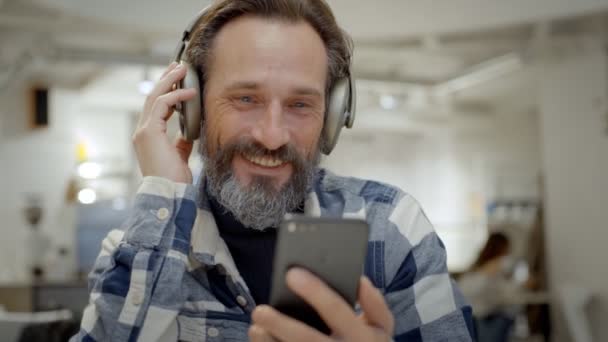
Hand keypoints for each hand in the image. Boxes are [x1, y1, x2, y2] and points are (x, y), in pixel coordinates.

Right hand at [132, 62, 197, 182]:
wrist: (169, 193)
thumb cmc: (174, 179)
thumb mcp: (179, 156)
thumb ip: (180, 143)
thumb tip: (187, 133)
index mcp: (148, 136)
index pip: (155, 107)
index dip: (166, 91)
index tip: (178, 80)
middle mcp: (142, 131)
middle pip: (152, 97)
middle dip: (165, 79)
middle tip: (178, 66)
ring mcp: (144, 131)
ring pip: (154, 97)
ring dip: (169, 81)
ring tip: (183, 70)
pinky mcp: (150, 132)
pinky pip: (162, 105)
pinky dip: (176, 96)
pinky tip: (190, 92)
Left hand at [249, 268, 393, 341]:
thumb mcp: (382, 325)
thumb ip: (374, 303)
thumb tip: (360, 280)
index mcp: (364, 335)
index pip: (336, 309)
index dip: (315, 291)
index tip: (291, 273)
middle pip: (307, 338)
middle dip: (281, 324)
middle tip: (260, 311)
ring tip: (255, 328)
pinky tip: (261, 339)